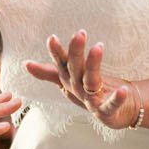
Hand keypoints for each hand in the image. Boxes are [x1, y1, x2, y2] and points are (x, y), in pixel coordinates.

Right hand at [25, 30, 143, 128]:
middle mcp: (78, 89)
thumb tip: (25, 63)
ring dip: (94, 65)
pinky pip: (111, 105)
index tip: (51, 38)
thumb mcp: (70, 79)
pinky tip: (123, 90)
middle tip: (79, 34)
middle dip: (76, 52)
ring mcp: (91, 101)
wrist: (115, 113)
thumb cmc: (91, 93)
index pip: (61, 63)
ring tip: (98, 47)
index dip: (56, 52)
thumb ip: (50, 71)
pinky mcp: (106, 112)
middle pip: (75, 69)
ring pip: (91, 82)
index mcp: (70, 79)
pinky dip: (117, 99)